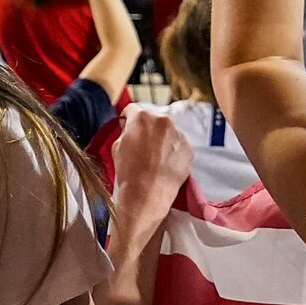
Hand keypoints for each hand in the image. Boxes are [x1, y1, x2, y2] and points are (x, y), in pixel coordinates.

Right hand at [107, 105, 192, 247]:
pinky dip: (172, 151)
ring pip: (168, 132)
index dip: (128, 118)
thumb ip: (125, 132)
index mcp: (142, 117)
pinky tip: (164, 164)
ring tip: (153, 158)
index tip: (127, 124)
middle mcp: (163, 121)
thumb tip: (129, 129)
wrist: (147, 195)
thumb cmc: (129, 173)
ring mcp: (179, 134)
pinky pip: (178, 145)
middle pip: (153, 119)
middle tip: (141, 144)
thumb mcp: (117, 147)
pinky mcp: (188, 149)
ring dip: (162, 139)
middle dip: (147, 129)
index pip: (133, 109)